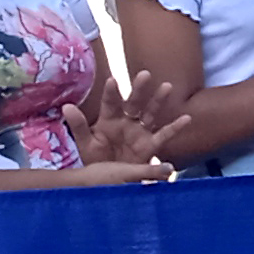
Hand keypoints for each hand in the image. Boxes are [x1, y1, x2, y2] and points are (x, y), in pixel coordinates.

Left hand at [65, 73, 182, 182]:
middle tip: (144, 74)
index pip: (110, 103)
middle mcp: (126, 121)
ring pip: (151, 113)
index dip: (111, 92)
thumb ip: (78, 126)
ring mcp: (139, 132)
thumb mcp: (85, 144)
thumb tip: (66, 106)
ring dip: (159, 100)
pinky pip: (164, 135)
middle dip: (139, 89)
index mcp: (108, 119)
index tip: (112, 80)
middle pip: (134, 102)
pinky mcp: (150, 146)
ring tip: (167, 86)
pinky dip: (175, 127)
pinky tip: (186, 118)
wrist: (107, 180)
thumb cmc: (95, 159)